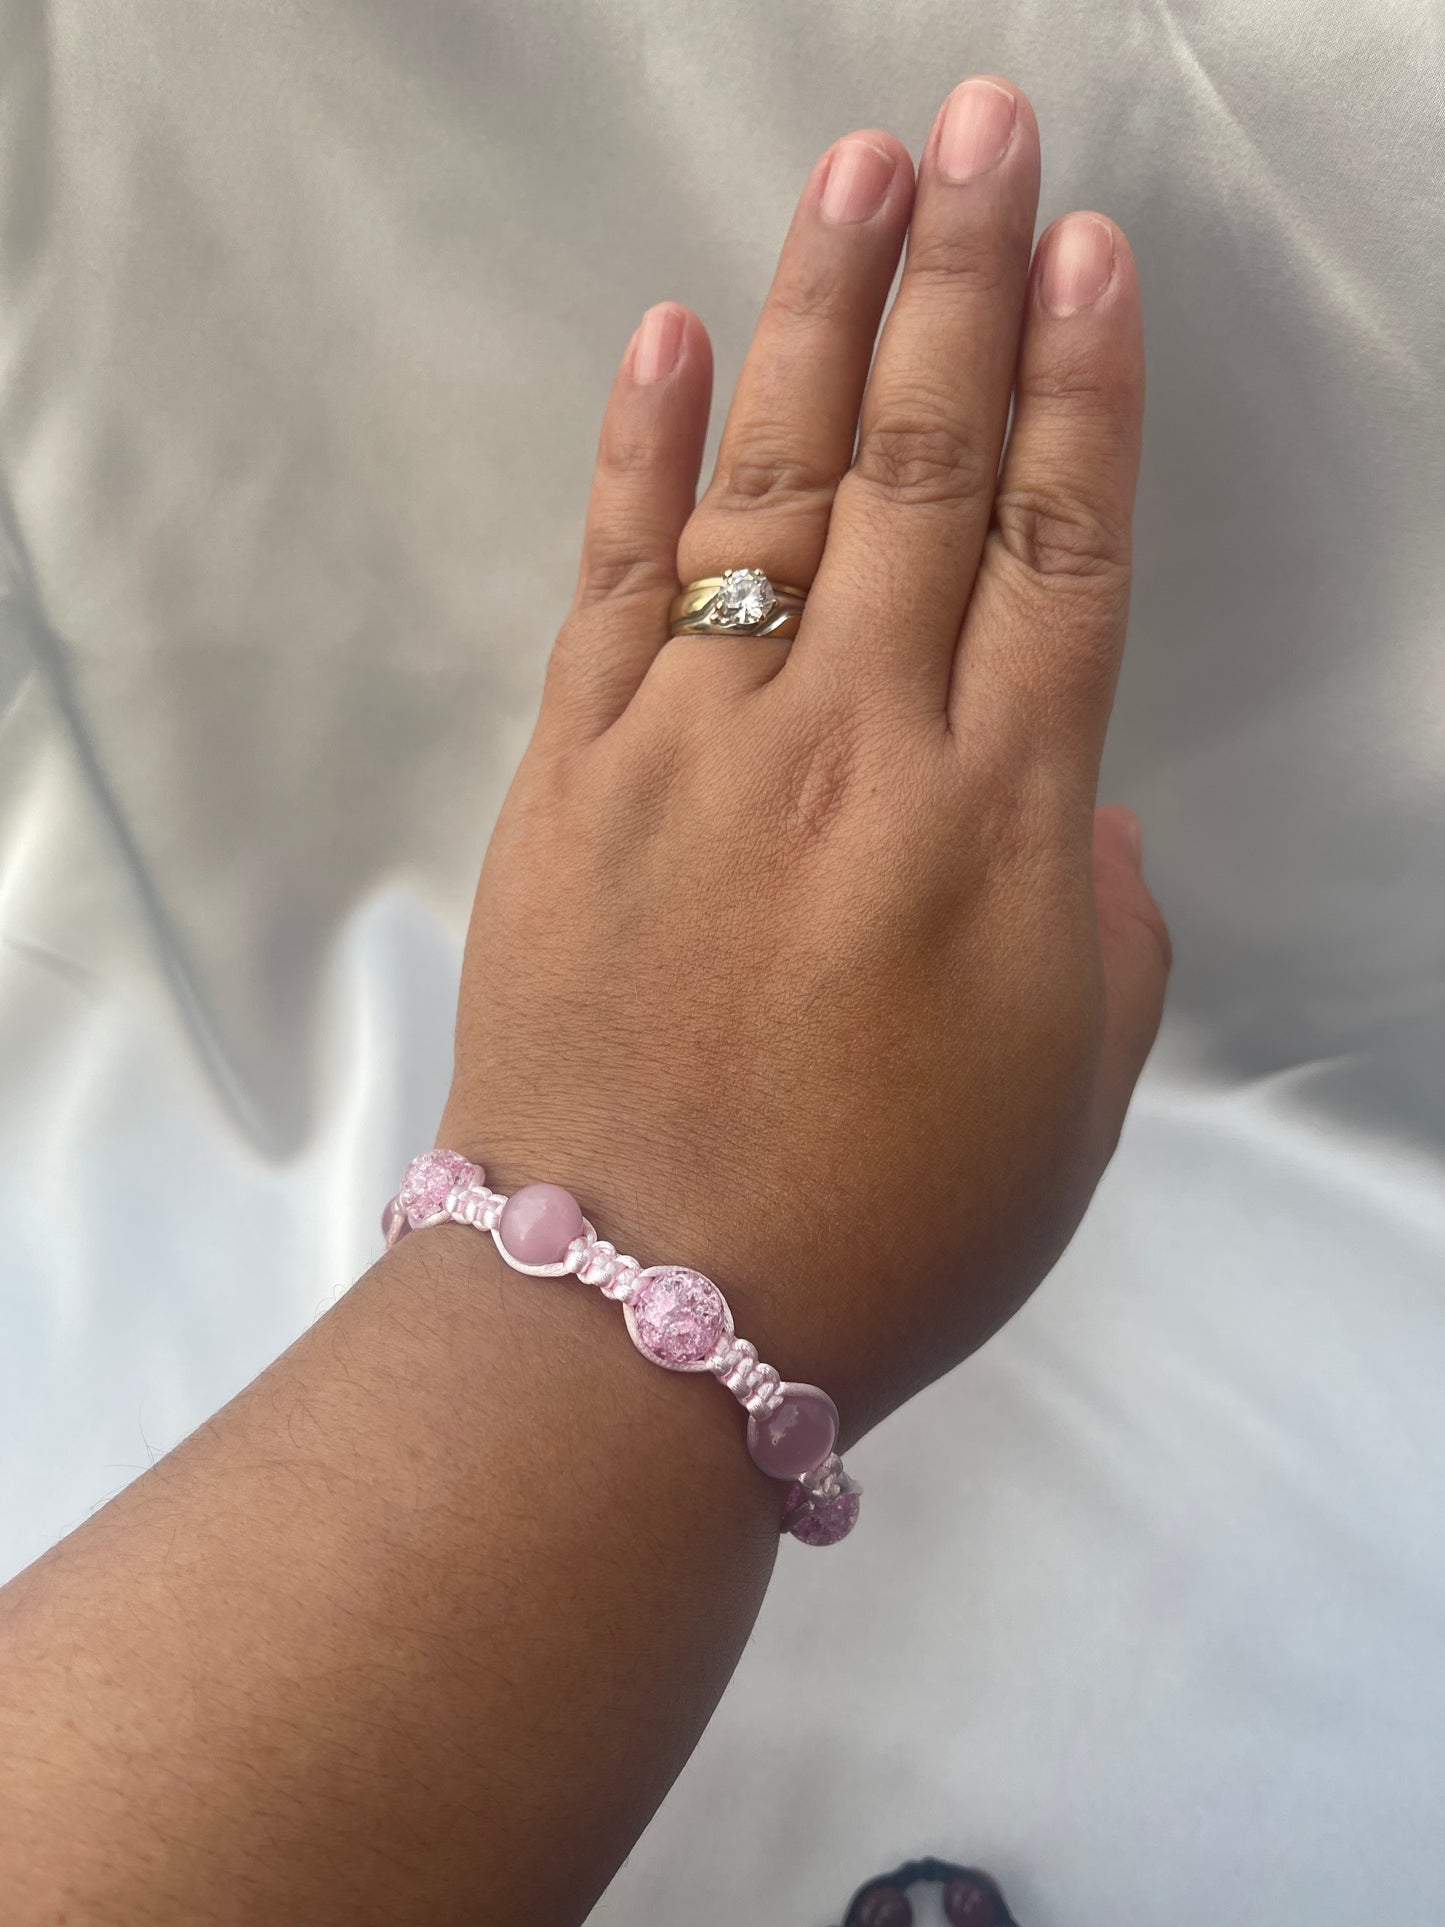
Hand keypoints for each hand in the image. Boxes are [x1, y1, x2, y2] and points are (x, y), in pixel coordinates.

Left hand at [440, 76, 1169, 1438]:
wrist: (642, 1308)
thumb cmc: (884, 1229)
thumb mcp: (1068, 1103)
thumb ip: (1099, 928)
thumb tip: (1071, 800)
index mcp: (998, 823)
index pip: (1059, 550)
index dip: (1082, 391)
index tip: (1091, 257)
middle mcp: (854, 744)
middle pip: (923, 468)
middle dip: (965, 282)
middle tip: (985, 130)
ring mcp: (699, 742)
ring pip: (773, 485)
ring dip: (818, 314)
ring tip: (859, 172)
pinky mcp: (572, 770)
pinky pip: (615, 578)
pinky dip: (644, 451)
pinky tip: (673, 336)